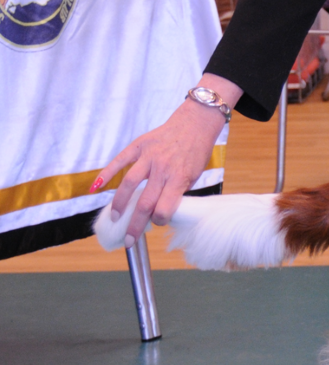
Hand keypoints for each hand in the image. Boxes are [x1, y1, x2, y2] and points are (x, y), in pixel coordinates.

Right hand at [93, 75, 241, 247]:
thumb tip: (159, 211)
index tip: (157, 223)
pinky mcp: (139, 146)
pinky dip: (106, 174)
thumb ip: (176, 192)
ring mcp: (149, 156)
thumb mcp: (193, 176)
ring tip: (115, 217)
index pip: (165, 208)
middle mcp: (163, 169)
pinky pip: (120, 161)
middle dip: (136, 225)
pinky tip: (96, 187)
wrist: (194, 124)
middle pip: (145, 202)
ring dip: (119, 203)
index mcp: (179, 179)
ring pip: (129, 184)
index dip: (159, 220)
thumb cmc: (195, 154)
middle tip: (129, 240)